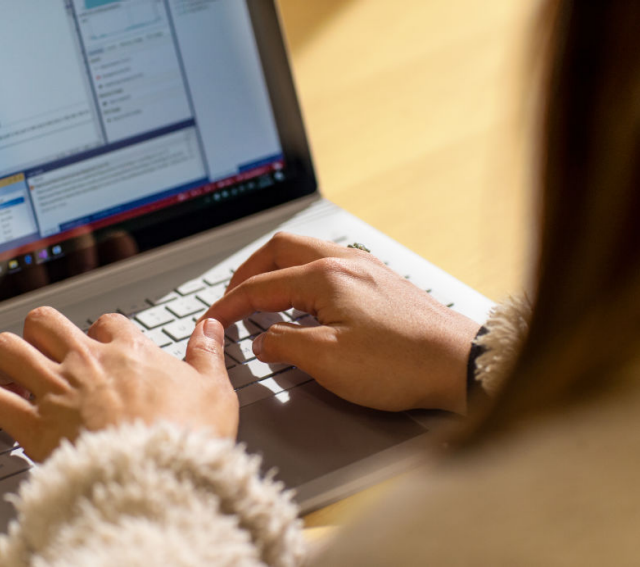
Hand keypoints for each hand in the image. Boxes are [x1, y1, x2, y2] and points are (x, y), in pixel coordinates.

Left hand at [0, 308, 237, 461]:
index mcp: (128, 351)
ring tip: (6, 378)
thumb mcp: (214, 389)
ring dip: (0, 362)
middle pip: (44, 322)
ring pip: (5, 349)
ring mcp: (56, 390)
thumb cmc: (188, 437)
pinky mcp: (32, 424)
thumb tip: (210, 327)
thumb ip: (207, 353)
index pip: (105, 322)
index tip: (100, 352)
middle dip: (37, 336)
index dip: (99, 334)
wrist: (161, 477)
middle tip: (42, 358)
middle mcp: (86, 362)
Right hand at [203, 232, 480, 413]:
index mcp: (326, 278)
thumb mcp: (328, 361)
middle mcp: (346, 263)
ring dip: (276, 270)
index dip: (229, 304)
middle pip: (280, 251)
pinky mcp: (380, 283)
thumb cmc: (401, 363)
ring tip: (263, 296)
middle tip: (233, 297)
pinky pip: (328, 266)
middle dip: (249, 272)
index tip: (213, 320)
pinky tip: (305, 302)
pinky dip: (302, 277)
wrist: (461, 364)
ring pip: (305, 254)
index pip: (260, 285)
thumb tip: (262, 340)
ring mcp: (366, 269)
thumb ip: (284, 345)